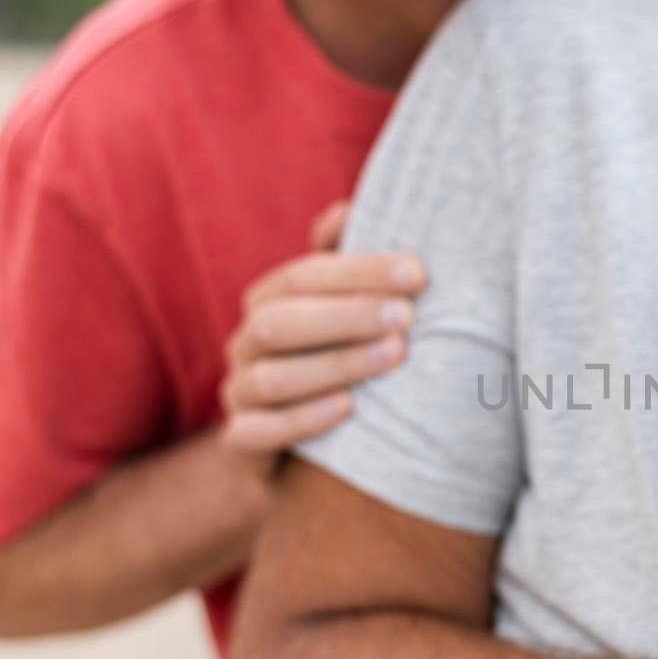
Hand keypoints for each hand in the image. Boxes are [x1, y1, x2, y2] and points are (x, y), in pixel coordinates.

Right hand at [221, 201, 426, 463]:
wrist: (308, 448)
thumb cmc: (338, 355)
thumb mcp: (346, 306)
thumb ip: (345, 262)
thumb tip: (347, 210)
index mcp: (270, 301)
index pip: (305, 275)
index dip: (360, 271)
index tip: (417, 273)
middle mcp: (247, 343)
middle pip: (281, 321)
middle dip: (348, 315)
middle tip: (408, 317)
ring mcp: (240, 393)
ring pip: (271, 377)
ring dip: (336, 364)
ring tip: (394, 356)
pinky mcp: (242, 444)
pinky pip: (254, 434)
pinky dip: (300, 420)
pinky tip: (347, 409)